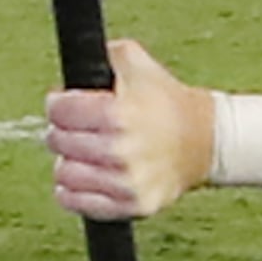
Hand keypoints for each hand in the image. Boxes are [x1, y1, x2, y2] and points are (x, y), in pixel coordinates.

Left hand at [44, 30, 211, 219]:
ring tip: (81, 153)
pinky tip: (82, 177)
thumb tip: (77, 57)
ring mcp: (126, 183)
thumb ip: (105, 54)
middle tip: (75, 127)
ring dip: (67, 162)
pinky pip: (79, 204)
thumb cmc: (166, 101)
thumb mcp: (138, 64)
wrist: (204, 140)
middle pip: (59, 142)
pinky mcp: (132, 206)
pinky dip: (72, 191)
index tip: (61, 104)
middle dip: (62, 131)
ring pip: (64, 174)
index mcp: (118, 114)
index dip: (57, 104)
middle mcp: (120, 151)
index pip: (59, 111)